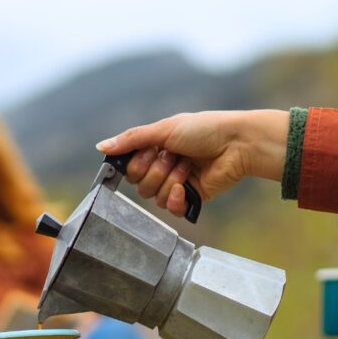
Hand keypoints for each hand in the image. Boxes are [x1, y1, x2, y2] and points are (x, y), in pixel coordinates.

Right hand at [95, 110, 288, 217]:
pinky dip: (176, 199)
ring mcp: (177, 183)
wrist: (236, 144)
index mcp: (155, 148)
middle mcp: (163, 167)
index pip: (129, 167)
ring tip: (187, 166)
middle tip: (173, 156)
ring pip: (154, 197)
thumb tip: (100, 147)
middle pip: (139, 185)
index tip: (150, 152)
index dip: (136, 164)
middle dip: (155, 171)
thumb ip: (131, 139)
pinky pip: (171, 209)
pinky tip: (186, 186)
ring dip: (170, 180)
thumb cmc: (204, 129)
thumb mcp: (164, 129)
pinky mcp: (191, 198)